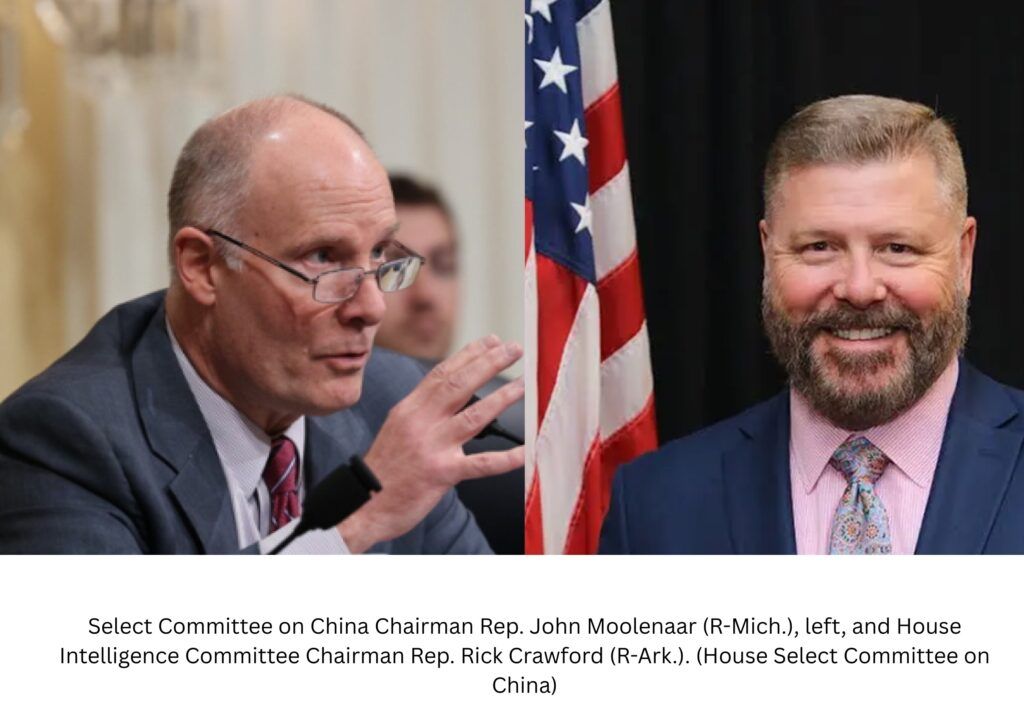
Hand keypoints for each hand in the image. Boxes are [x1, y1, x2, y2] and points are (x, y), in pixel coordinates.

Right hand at [338, 335, 523, 551]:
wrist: (362, 504)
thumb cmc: (384, 469)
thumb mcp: (398, 428)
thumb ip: (424, 412)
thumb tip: (451, 395)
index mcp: (409, 409)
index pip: (442, 373)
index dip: (469, 354)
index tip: (492, 341)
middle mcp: (420, 422)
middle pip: (460, 384)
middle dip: (489, 363)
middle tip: (513, 349)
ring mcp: (432, 446)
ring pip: (474, 415)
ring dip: (503, 398)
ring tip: (524, 385)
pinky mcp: (441, 473)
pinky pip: (480, 464)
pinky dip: (506, 458)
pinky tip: (526, 451)